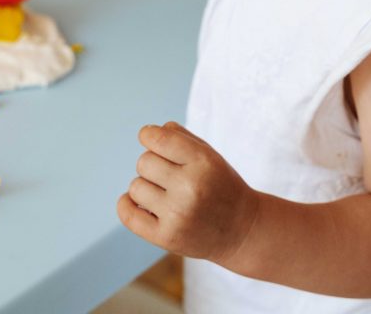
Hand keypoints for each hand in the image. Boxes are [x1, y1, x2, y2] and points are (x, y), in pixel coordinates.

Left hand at [117, 122, 259, 263]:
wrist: (243, 231)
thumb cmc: (221, 186)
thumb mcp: (210, 155)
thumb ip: (180, 137)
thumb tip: (148, 133)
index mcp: (203, 162)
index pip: (157, 138)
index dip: (148, 135)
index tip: (151, 139)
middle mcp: (190, 187)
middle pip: (144, 162)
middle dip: (153, 165)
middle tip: (170, 176)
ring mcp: (178, 215)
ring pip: (135, 187)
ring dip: (146, 187)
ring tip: (166, 195)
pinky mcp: (167, 237)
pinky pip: (128, 215)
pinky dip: (127, 205)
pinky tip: (141, 204)